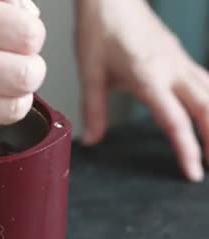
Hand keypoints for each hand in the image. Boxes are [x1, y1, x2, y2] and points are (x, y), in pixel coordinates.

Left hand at [76, 0, 208, 181]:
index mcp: (148, 77)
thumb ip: (93, 110)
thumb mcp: (90, 74)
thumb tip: (92, 141)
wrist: (111, 0)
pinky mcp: (180, 56)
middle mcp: (171, 70)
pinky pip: (206, 80)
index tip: (193, 172)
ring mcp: (180, 62)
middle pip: (206, 109)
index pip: (174, 121)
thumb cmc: (100, 32)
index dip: (186, 150)